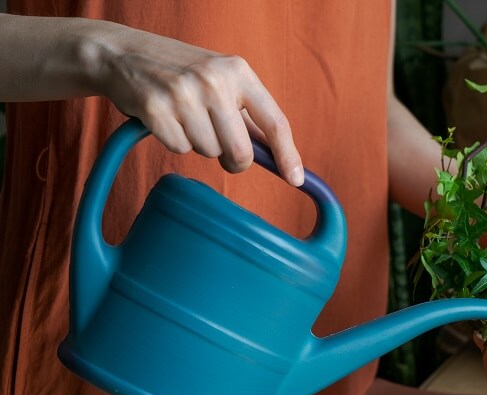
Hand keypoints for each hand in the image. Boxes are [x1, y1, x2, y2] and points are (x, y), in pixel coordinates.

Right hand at [93, 24, 303, 184]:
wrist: (123, 54)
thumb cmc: (181, 72)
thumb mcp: (222, 81)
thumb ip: (249, 117)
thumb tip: (278, 156)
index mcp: (239, 72)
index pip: (275, 122)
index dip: (288, 155)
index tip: (295, 179)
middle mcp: (214, 80)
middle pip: (241, 151)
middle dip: (233, 159)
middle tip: (221, 145)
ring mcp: (184, 93)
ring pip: (209, 152)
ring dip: (199, 144)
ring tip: (186, 118)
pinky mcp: (155, 108)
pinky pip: (179, 149)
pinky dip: (174, 141)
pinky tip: (167, 119)